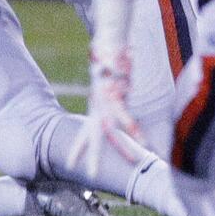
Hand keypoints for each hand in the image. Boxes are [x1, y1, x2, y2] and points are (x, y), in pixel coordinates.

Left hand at [70, 45, 144, 176]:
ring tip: (130, 163)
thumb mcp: (110, 81)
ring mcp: (107, 101)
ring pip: (111, 129)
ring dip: (121, 147)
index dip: (79, 147)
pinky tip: (143, 143)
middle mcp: (99, 105)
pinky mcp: (117, 94)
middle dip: (91, 155)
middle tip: (88, 174)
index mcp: (97, 105)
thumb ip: (114, 92)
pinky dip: (133, 129)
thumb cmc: (111, 60)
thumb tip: (120, 94)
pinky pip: (126, 116)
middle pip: (95, 135)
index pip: (86, 131)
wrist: (109, 41)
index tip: (71, 165)